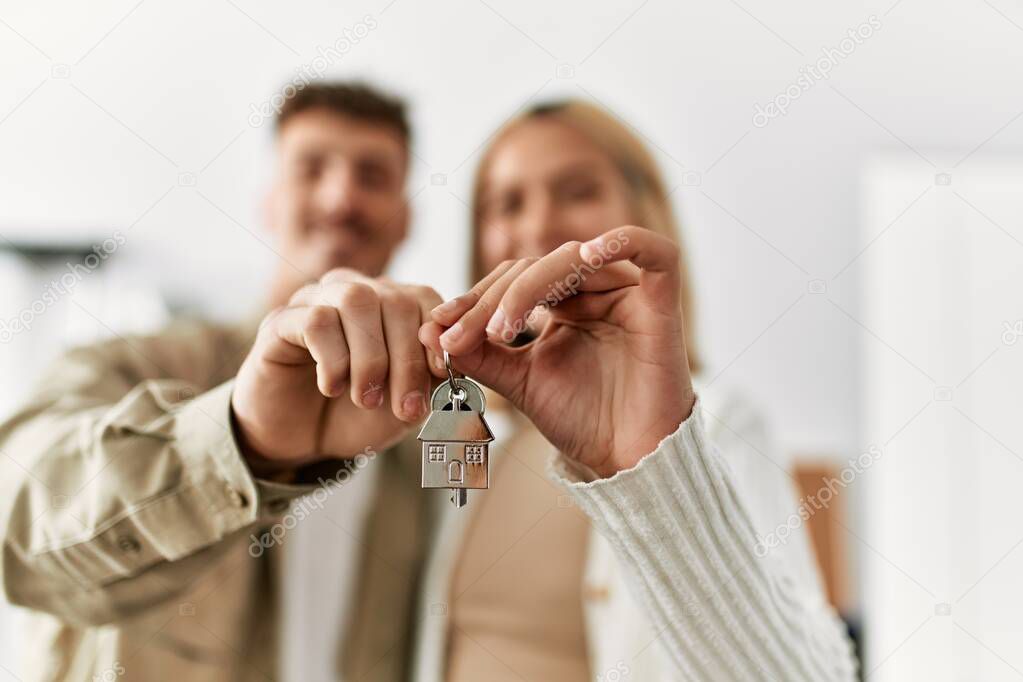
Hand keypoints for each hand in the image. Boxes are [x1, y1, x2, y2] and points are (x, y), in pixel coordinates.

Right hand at [232, 268, 445, 471]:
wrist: (301, 443)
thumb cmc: (358, 418)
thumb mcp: (406, 404)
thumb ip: (430, 379)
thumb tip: (451, 359)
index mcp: (390, 305)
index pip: (424, 297)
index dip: (437, 334)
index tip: (440, 375)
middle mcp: (354, 292)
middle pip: (394, 299)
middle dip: (407, 358)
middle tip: (405, 407)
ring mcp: (315, 301)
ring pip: (356, 300)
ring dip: (370, 357)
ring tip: (367, 399)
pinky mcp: (281, 321)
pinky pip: (315, 320)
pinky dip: (332, 359)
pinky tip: (332, 387)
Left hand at [420, 226, 694, 477]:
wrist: (624, 460)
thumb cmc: (580, 422)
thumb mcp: (518, 382)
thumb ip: (480, 353)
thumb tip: (431, 328)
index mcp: (565, 305)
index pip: (515, 279)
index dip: (475, 299)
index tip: (438, 329)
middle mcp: (595, 292)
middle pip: (537, 266)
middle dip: (492, 299)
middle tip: (459, 335)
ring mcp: (628, 294)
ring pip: (575, 258)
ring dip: (528, 286)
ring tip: (500, 327)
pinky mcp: (662, 302)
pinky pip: (656, 254)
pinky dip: (624, 241)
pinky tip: (588, 255)